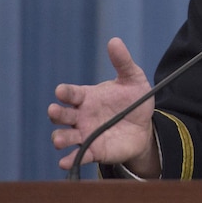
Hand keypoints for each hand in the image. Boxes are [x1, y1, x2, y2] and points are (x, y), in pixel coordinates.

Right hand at [48, 37, 159, 175]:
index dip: (64, 93)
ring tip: (60, 140)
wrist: (145, 126)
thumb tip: (115, 41)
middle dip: (56, 113)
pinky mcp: (93, 151)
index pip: (70, 94)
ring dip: (59, 138)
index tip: (62, 91)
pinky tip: (65, 161)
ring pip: (64, 137)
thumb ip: (123, 62)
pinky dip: (69, 160)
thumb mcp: (133, 79)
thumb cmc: (134, 100)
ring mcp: (85, 134)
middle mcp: (81, 116)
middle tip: (56, 112)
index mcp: (87, 97)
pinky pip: (78, 156)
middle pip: (61, 116)